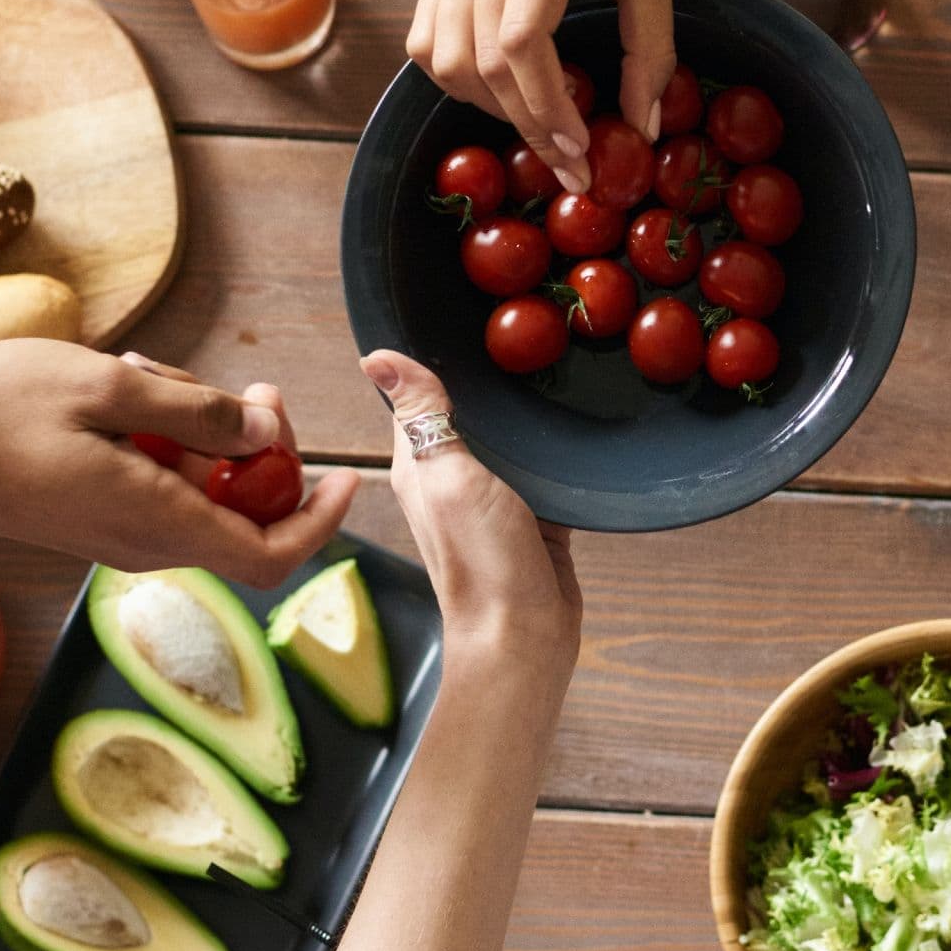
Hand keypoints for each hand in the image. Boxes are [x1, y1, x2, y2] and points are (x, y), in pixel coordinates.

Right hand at [0, 338, 356, 582]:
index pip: (268, 557)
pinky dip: (161, 439)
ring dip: (201, 435)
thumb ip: (195, 414)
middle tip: (252, 392)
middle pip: (239, 516)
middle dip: (261, 454)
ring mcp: (112, 533)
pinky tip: (128, 393)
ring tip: (155, 378)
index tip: (345, 477)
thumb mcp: (110, 388)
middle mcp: (140, 542)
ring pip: (196, 492)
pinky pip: (155, 483)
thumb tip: (263, 438)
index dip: (318, 524)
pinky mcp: (90, 516)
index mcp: (154, 521)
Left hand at [362, 349, 579, 676]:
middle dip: (485, 378)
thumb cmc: (480, 561)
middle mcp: (450, 477)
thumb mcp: (447, 477)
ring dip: (521, 411)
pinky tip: (573, 421)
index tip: (459, 316)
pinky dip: (552, 446)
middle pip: (466, 412)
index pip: (415, 397)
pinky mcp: (532, 513)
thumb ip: (422, 418)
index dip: (430, 359)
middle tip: (520, 331)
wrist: (525, 635)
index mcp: (418, 464)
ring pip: (505, 437)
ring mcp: (492, 497)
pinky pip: (540, 466)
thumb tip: (377, 358)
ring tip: (552, 362)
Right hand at [409, 0, 675, 191]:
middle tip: (568, 160)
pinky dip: (457, 73)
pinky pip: (428, 32)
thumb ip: (651, 42)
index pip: (522, 38)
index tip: (581, 146)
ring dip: (486, 104)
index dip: (548, 106)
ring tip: (537, 121)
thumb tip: (644, 125)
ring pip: (443, 53)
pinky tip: (501, 86)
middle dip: (525, 122)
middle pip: (481, 58)